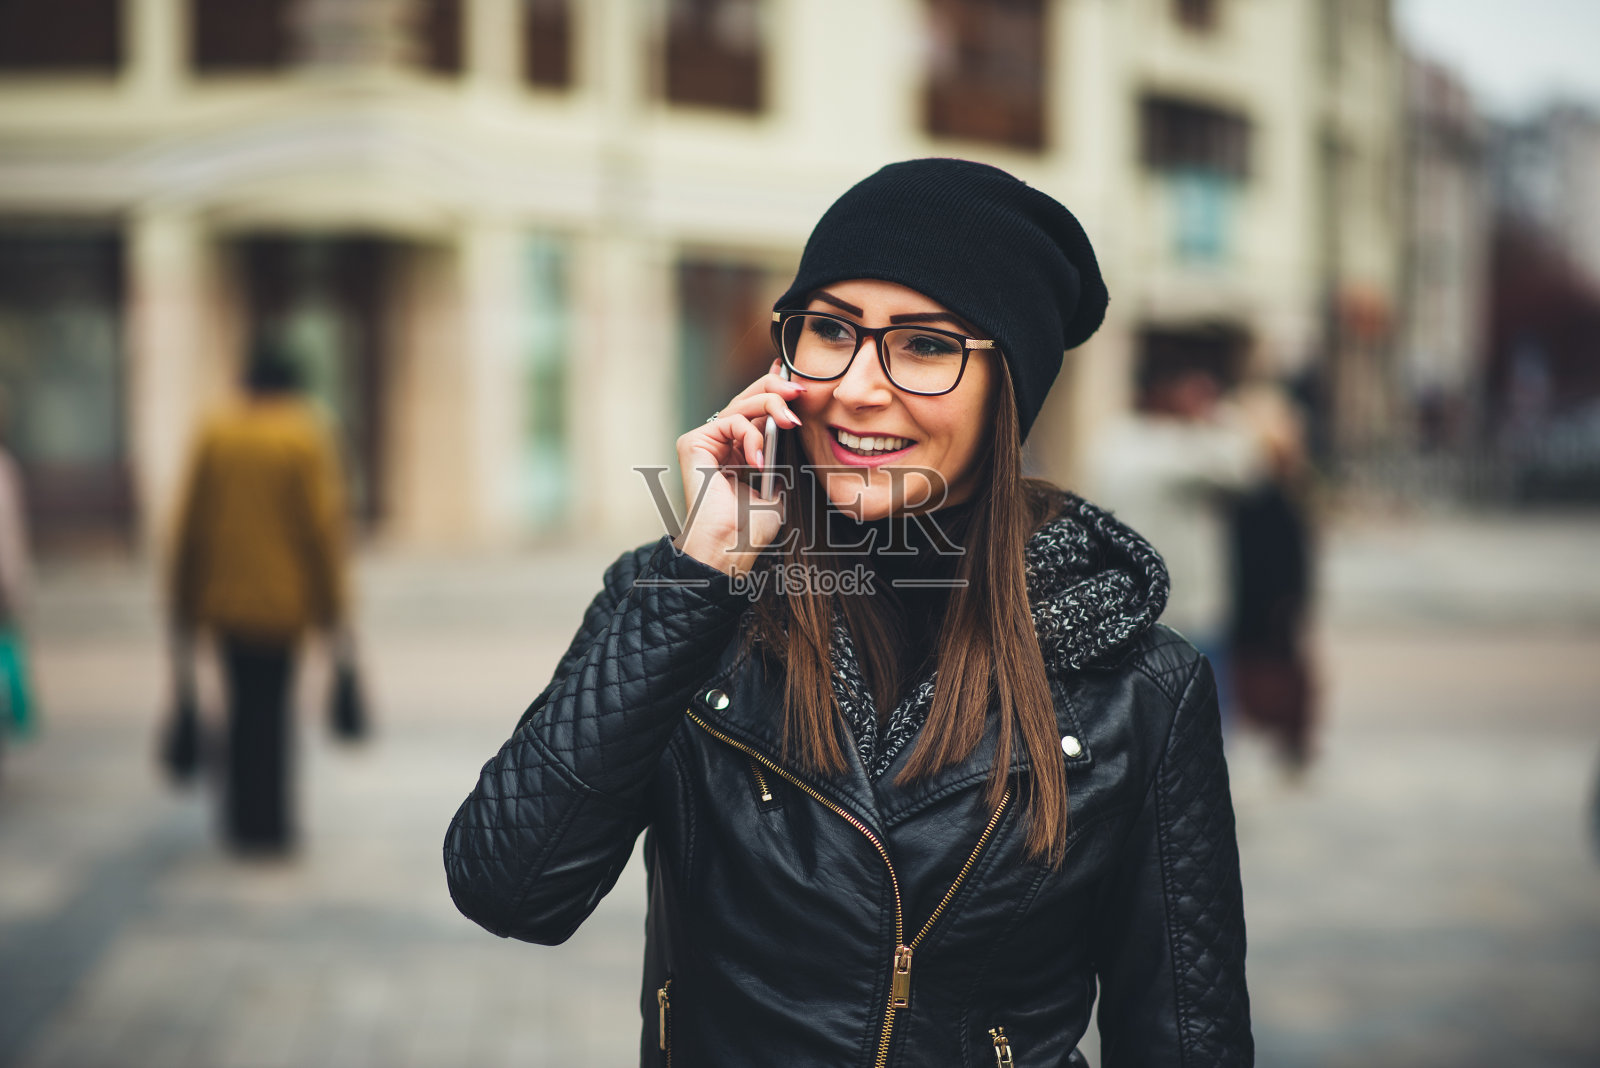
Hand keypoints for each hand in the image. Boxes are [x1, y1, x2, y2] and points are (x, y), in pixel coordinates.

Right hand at [673, 360, 805, 575]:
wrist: (729, 547)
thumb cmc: (749, 528)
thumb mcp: (776, 488)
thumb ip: (780, 460)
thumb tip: (792, 433)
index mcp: (736, 452)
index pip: (755, 412)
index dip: (774, 391)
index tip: (796, 383)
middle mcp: (718, 444)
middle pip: (746, 400)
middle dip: (774, 389)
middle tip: (797, 391)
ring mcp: (705, 442)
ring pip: (740, 405)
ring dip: (769, 406)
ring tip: (788, 422)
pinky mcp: (693, 443)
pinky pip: (729, 421)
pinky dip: (749, 434)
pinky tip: (757, 458)